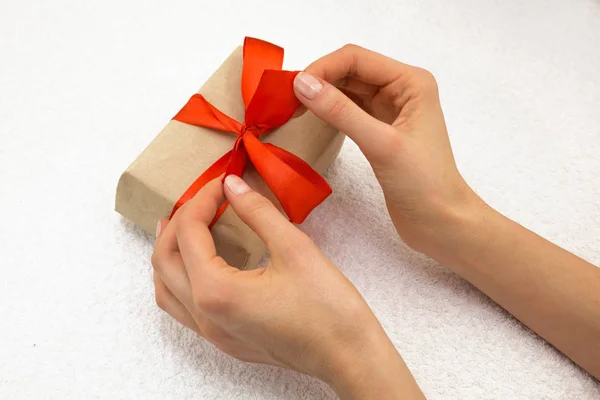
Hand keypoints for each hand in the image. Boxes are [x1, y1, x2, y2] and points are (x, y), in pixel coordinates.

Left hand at [152, 175, 423, 398]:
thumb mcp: (294, 248)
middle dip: (178, 223)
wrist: (348, 355)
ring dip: (169, 254)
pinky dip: (179, 279)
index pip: (189, 233)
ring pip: (166, 289)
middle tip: (201, 199)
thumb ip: (257, 212)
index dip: (201, 200)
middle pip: (164, 260)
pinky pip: (183, 309)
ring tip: (182, 228)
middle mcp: (205, 316)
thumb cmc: (327, 308)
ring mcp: (213, 333)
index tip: (221, 182)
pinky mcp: (225, 341)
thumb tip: (232, 185)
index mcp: (216, 291)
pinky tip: (199, 265)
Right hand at [293, 44, 481, 258]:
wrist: (441, 222)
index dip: (322, 68)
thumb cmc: (423, 184)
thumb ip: (341, 112)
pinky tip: (312, 116)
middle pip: (350, 70)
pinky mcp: (380, 130)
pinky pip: (349, 110)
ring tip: (293, 108)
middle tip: (286, 100)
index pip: (356, 59)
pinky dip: (329, 110)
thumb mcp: (381, 144)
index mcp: (411, 82)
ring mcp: (390, 109)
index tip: (292, 89)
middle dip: (318, 80)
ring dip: (321, 94)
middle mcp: (401, 89)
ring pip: (348, 89)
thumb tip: (302, 84)